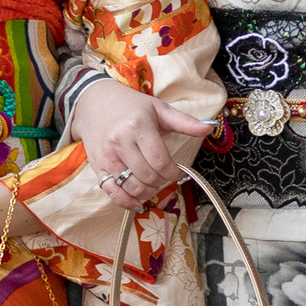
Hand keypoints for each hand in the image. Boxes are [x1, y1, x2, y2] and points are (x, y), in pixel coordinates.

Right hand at [71, 79, 208, 208]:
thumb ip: (185, 122)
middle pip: (147, 176)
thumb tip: (211, 127)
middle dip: (161, 182)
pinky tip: (138, 202)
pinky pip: (112, 192)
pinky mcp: (97, 167)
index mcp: (138, 127)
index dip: (172, 172)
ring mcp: (107, 157)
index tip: (176, 171)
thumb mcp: (159, 109)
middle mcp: (120, 143)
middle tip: (164, 176)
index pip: (159, 161)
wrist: (93, 102)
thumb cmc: (131, 105)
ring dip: (148, 192)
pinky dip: (126, 202)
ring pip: (132, 187)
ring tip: (153, 184)